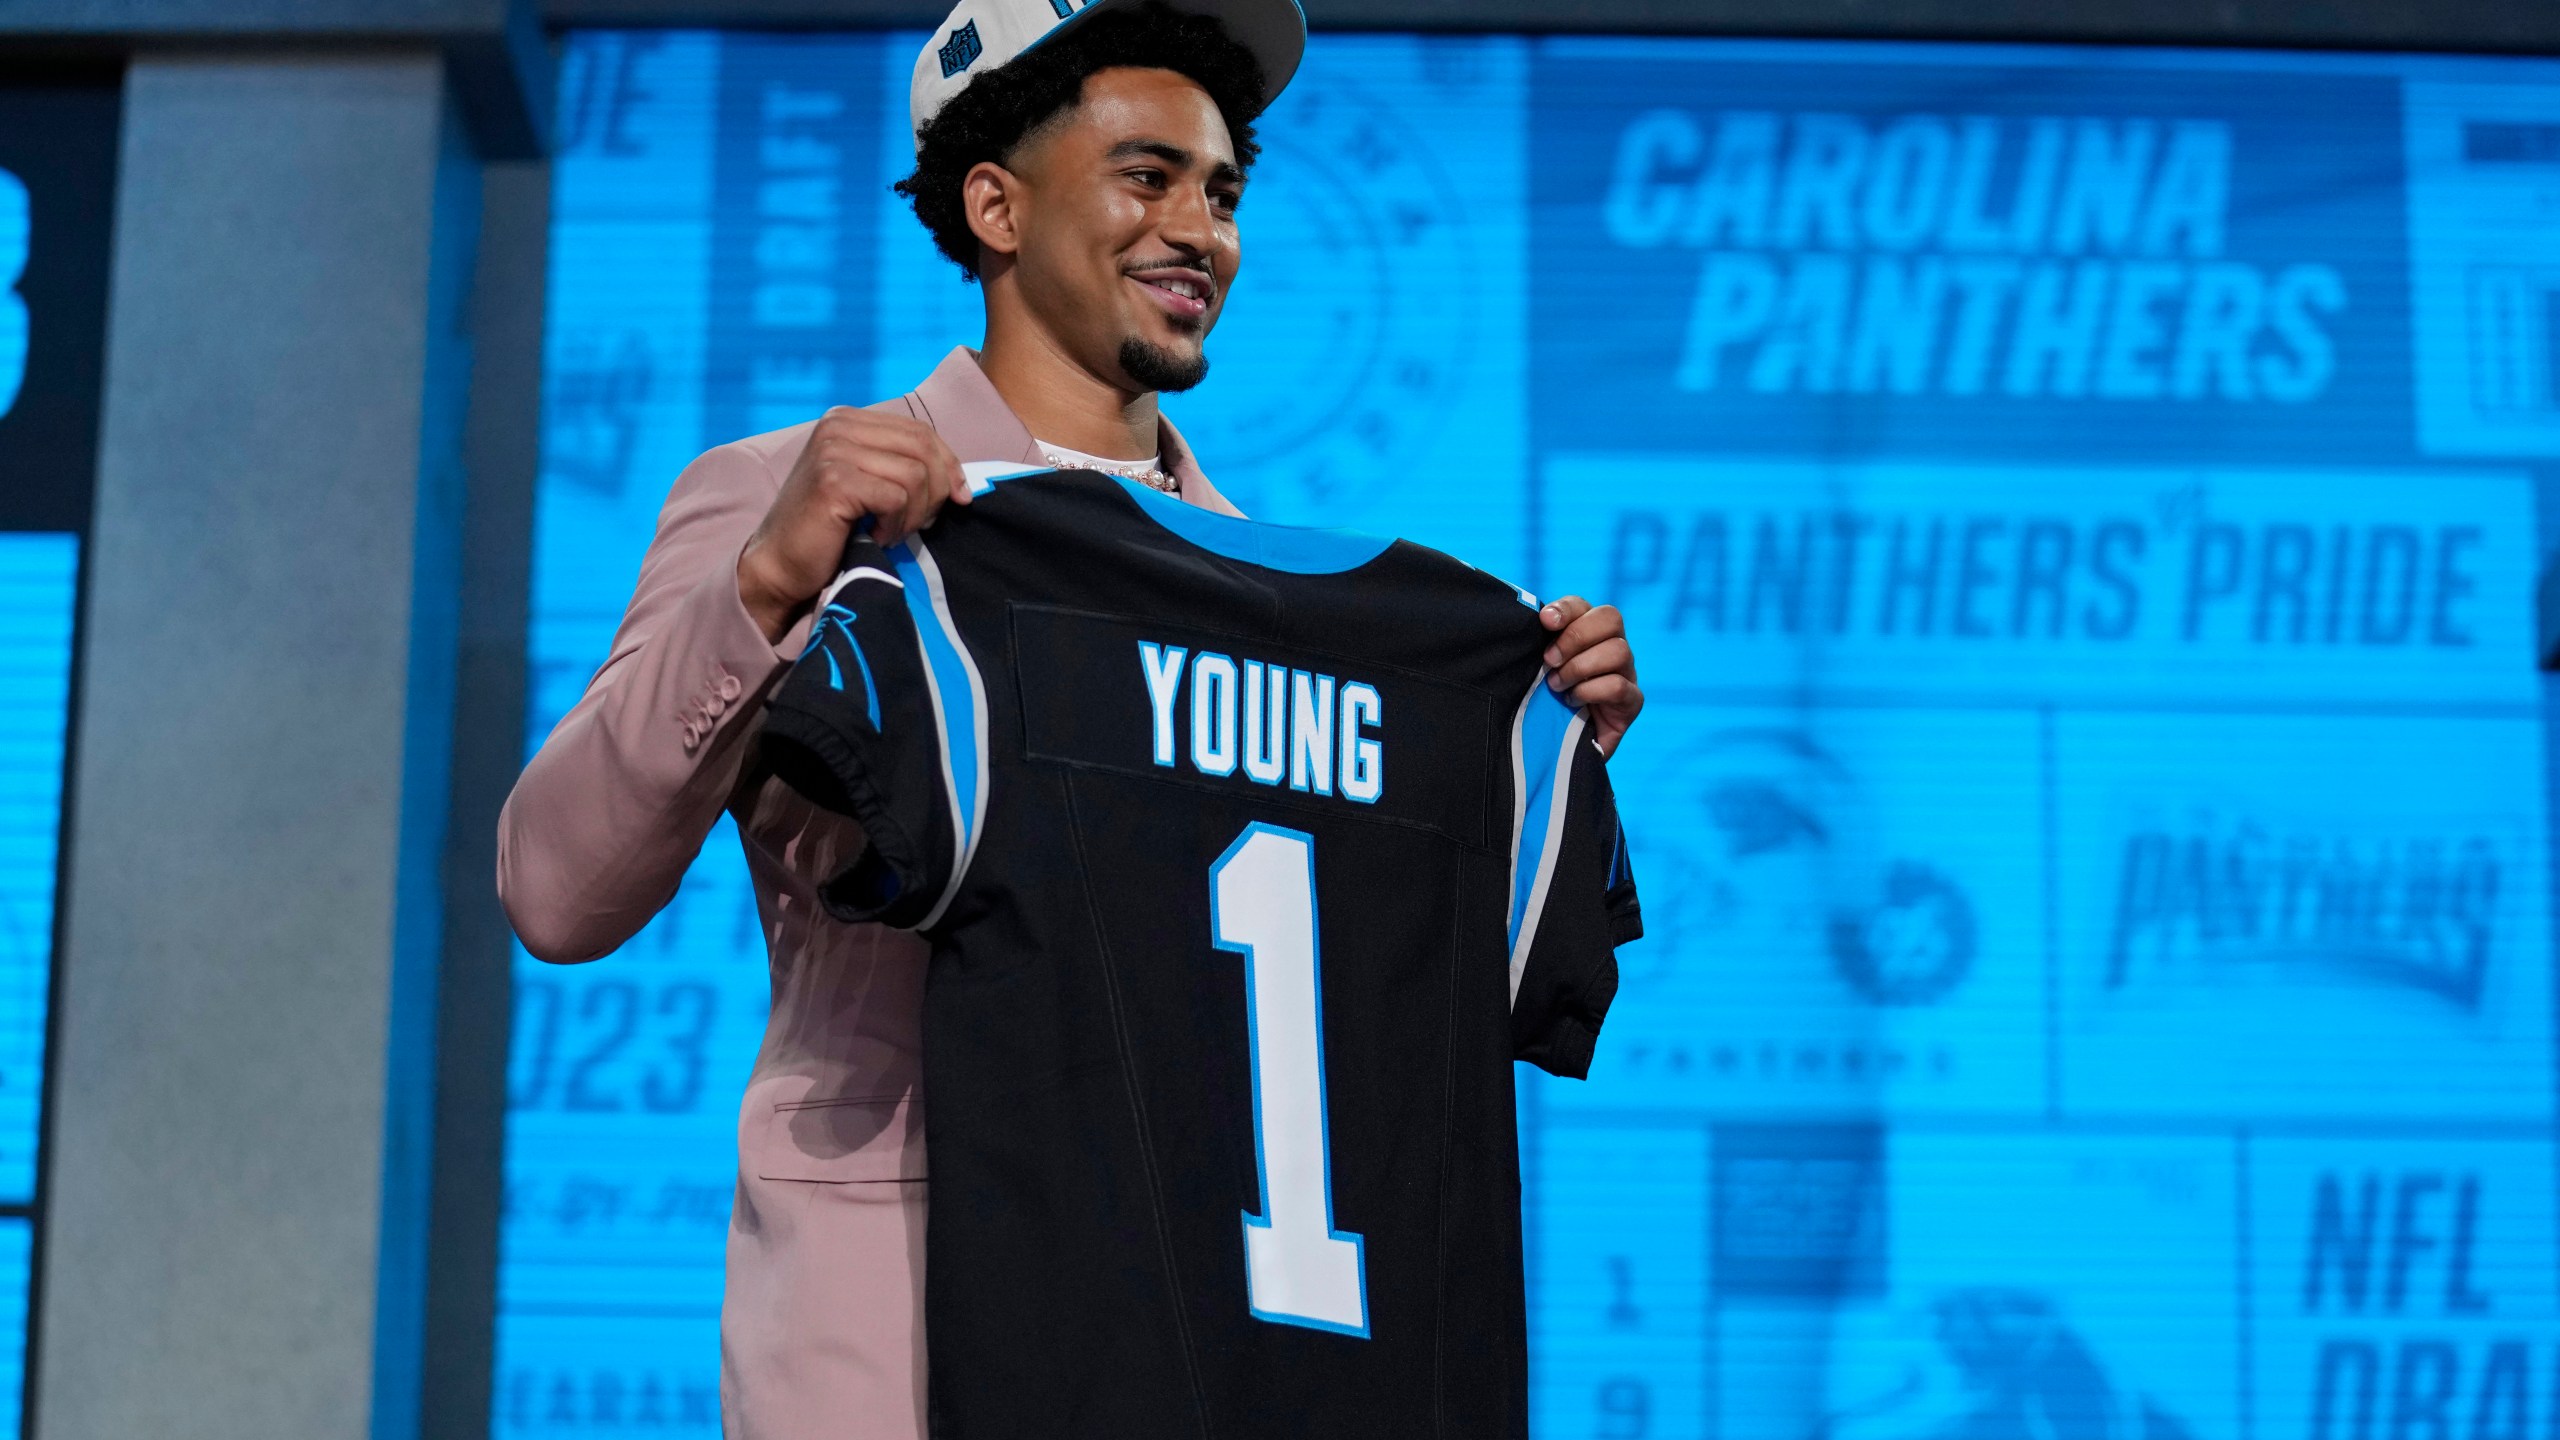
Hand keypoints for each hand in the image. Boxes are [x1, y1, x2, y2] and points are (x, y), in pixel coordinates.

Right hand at [738, 408, 969, 642]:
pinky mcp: (834, 481)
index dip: (948, 464)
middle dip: (936, 491)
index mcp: (847, 419)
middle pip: (923, 447)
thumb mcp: (868, 484)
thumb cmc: (829, 529)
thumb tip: (960, 480)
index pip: (920, 430)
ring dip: (913, 514)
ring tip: (891, 532)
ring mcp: (833, 450)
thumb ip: (902, 466)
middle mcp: (837, 426)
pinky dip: (895, 525)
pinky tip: (874, 537)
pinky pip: (896, 498)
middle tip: (919, 524)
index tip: (959, 498)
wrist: (779, 564)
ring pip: (915, 475)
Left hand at [1540, 596, 1642, 758]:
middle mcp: (1612, 646)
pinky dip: (1590, 691)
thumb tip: (1535, 620)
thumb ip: (1538, 645)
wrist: (1560, 747)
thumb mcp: (1538, 670)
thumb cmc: (1546, 702)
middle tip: (1549, 661)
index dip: (1566, 609)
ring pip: (1618, 651)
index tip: (1545, 622)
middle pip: (1611, 618)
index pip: (1584, 606)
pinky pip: (1619, 686)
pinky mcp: (1632, 701)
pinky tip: (1571, 701)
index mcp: (1589, 633)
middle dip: (1575, 637)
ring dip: (1581, 667)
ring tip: (1557, 685)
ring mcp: (1627, 673)